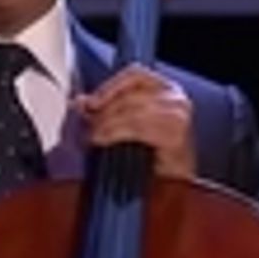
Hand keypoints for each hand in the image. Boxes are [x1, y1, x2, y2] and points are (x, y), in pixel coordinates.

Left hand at [72, 63, 196, 179]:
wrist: (176, 183)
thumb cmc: (152, 154)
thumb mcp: (129, 124)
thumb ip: (108, 109)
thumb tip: (80, 101)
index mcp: (167, 88)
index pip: (135, 74)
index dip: (110, 85)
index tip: (91, 101)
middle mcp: (176, 97)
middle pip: (130, 95)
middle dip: (104, 109)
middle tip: (86, 122)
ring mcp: (178, 115)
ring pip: (132, 110)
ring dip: (107, 123)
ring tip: (93, 135)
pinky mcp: (176, 134)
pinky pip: (137, 128)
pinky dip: (116, 133)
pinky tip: (104, 140)